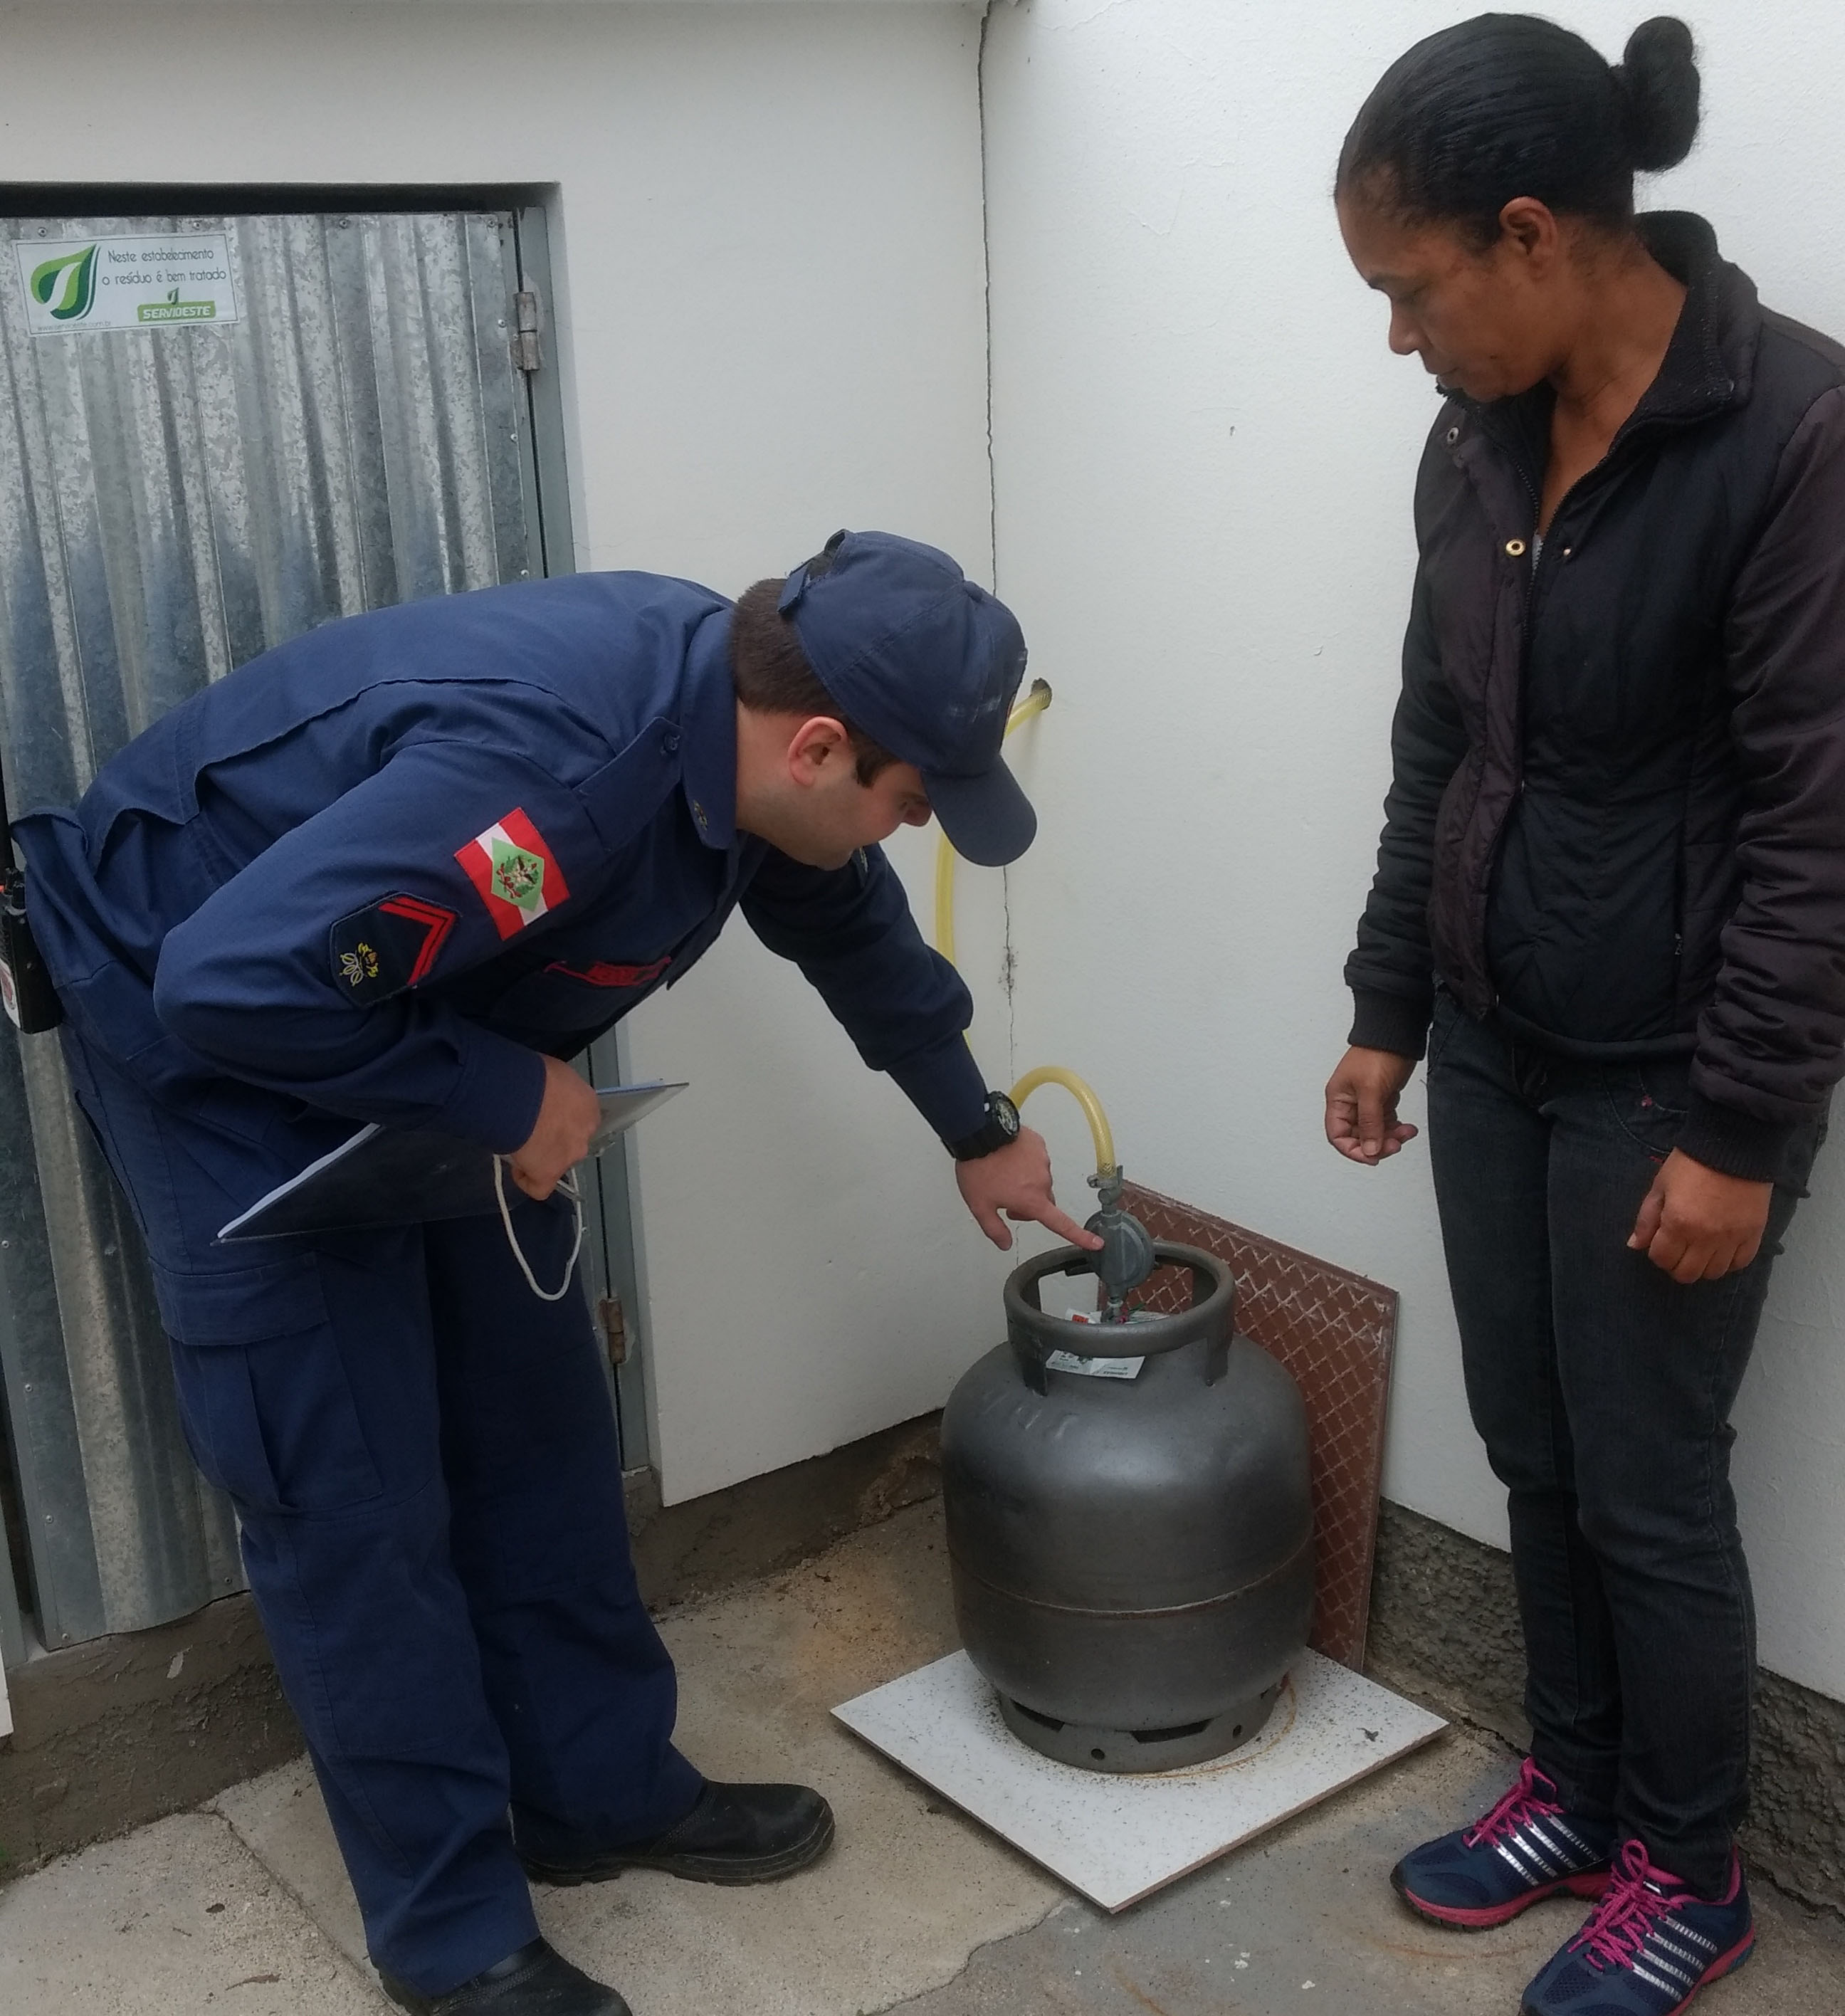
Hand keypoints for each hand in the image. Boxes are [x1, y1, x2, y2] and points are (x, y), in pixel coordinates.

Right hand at [507, 1054, 601, 1200]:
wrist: (520, 1095)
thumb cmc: (535, 1076)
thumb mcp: (554, 1073)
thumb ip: (558, 1090)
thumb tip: (547, 1094)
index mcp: (589, 1106)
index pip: (580, 1119)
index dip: (562, 1119)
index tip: (545, 1115)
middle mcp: (585, 1133)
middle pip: (572, 1142)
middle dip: (555, 1139)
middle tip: (532, 1129)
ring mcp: (569, 1156)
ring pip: (559, 1163)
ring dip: (542, 1157)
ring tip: (520, 1146)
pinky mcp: (548, 1173)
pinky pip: (540, 1187)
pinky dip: (528, 1181)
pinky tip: (517, 1169)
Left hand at [956, 1127, 1106, 1252]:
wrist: (979, 1133)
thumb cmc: (979, 1169)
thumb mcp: (979, 1206)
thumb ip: (994, 1229)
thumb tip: (1004, 1244)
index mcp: (1033, 1200)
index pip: (1061, 1224)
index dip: (1080, 1236)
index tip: (1096, 1243)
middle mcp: (1043, 1182)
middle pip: (1045, 1201)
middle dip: (1030, 1203)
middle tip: (1004, 1197)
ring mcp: (1043, 1161)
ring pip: (1039, 1180)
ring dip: (1026, 1181)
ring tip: (1002, 1172)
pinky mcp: (1039, 1145)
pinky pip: (1036, 1159)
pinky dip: (1025, 1162)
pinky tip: (1008, 1158)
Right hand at [1325, 1046, 1419, 1164]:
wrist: (1396, 1035)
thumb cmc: (1377, 1054)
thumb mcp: (1371, 1090)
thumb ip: (1369, 1123)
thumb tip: (1370, 1150)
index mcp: (1338, 1100)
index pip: (1338, 1135)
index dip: (1353, 1150)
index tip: (1373, 1156)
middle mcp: (1349, 1103)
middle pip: (1357, 1137)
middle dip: (1377, 1144)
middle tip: (1394, 1144)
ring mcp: (1366, 1102)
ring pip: (1374, 1132)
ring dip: (1390, 1137)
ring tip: (1406, 1133)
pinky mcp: (1381, 1099)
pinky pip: (1386, 1122)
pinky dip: (1397, 1128)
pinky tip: (1407, 1127)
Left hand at [1628, 1148, 1771, 1282]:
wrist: (1733, 1146)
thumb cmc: (1690, 1164)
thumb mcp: (1660, 1187)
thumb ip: (1646, 1219)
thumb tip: (1635, 1245)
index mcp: (1679, 1224)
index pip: (1662, 1259)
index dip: (1657, 1254)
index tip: (1659, 1242)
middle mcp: (1706, 1238)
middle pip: (1688, 1274)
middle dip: (1676, 1265)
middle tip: (1677, 1249)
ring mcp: (1733, 1238)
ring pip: (1714, 1273)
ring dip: (1703, 1266)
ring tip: (1700, 1249)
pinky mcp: (1754, 1234)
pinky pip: (1741, 1263)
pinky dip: (1729, 1261)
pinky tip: (1722, 1249)